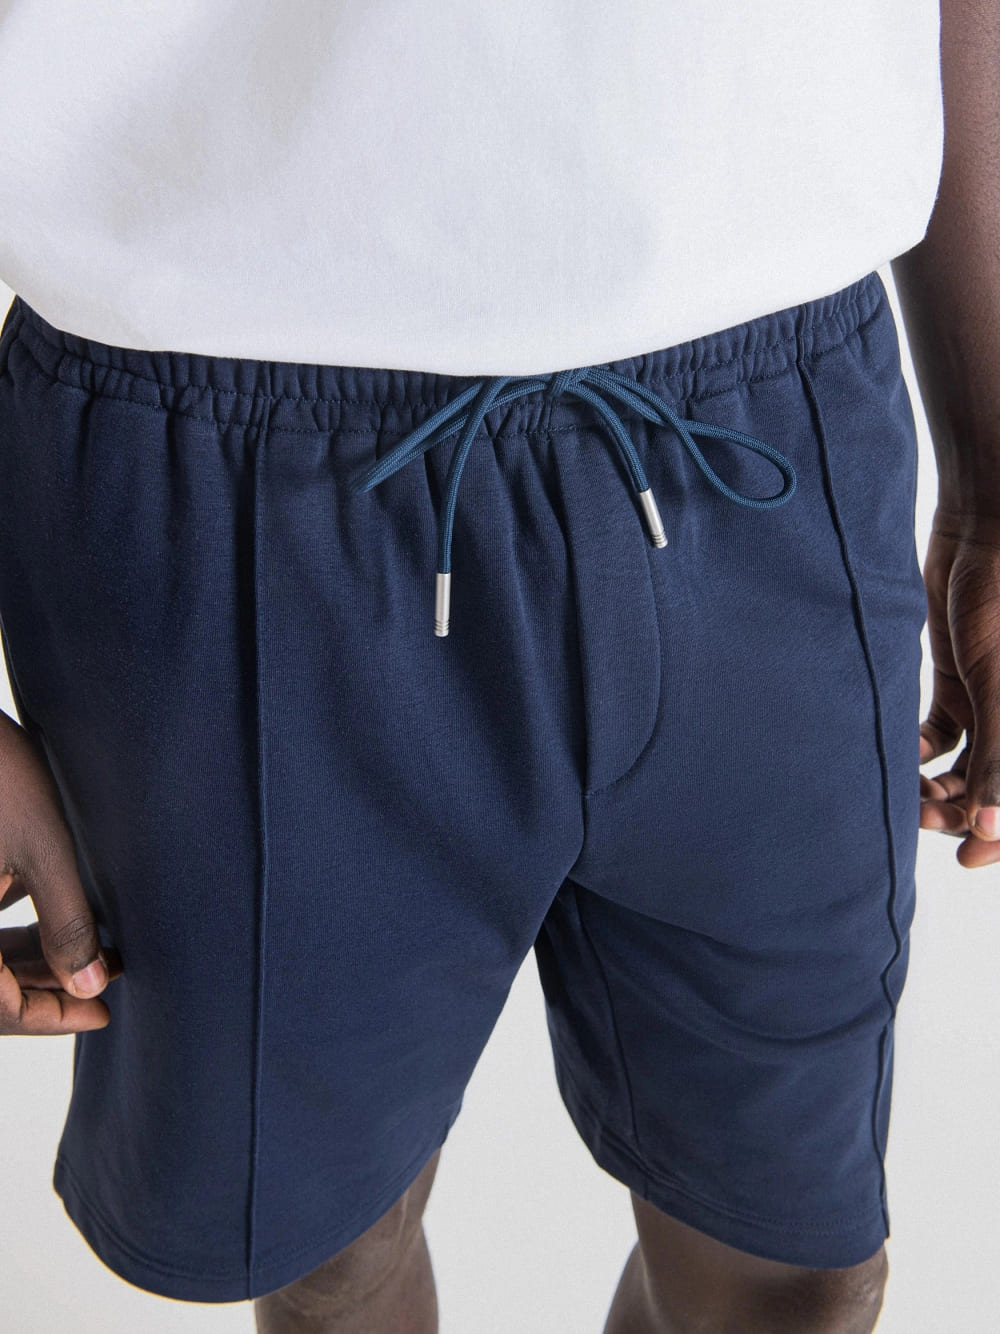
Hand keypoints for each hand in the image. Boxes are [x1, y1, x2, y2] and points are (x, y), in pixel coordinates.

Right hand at [0, 707, 121, 1033]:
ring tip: (93, 954)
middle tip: (103, 985)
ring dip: (29, 960)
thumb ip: (67, 923)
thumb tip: (90, 986)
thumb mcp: (43, 848)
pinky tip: (54, 921)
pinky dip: (10, 929)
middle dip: (43, 988)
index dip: (48, 1017)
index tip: (102, 1012)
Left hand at [918, 508, 999, 867]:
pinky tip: (906, 756)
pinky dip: (922, 752)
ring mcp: (993, 702)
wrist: (983, 528)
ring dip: (938, 789)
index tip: (966, 858)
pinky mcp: (960, 681)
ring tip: (908, 796)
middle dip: (962, 812)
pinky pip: (942, 734)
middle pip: (995, 790)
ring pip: (967, 768)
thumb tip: (991, 828)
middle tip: (923, 818)